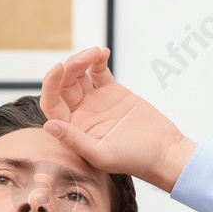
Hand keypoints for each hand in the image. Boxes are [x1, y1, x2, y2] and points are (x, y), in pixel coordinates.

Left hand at [39, 47, 196, 192]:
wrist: (163, 151)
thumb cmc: (133, 159)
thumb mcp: (101, 154)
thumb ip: (74, 140)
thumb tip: (48, 125)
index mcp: (72, 130)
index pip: (52, 104)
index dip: (51, 84)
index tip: (59, 68)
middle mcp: (79, 115)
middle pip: (64, 85)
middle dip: (70, 67)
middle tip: (86, 57)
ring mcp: (95, 102)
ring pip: (78, 76)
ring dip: (82, 60)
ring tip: (95, 52)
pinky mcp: (112, 92)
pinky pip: (98, 72)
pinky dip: (97, 61)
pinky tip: (102, 53)